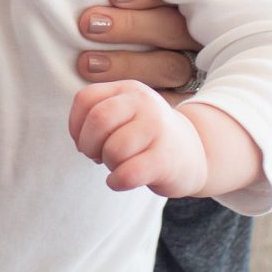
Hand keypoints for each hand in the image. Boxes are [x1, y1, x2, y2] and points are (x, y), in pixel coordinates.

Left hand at [69, 80, 208, 196]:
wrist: (195, 152)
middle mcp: (144, 103)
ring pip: (113, 149)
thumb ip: (98, 116)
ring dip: (108, 163)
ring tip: (119, 164)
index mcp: (128, 90)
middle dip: (88, 144)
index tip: (83, 140)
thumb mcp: (125, 114)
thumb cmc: (146, 136)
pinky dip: (116, 182)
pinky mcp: (165, 159)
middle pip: (98, 120)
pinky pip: (127, 173)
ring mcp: (158, 129)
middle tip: (97, 156)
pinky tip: (120, 180)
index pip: (85, 99)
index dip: (75, 125)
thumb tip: (79, 139)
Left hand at [76, 0, 200, 98]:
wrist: (137, 64)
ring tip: (85, 62)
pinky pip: (170, 103)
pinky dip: (143, 98)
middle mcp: (200, 32)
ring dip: (126, 63)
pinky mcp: (187, 99)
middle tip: (88, 24)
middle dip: (130, 26)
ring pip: (171, 66)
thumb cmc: (121, 11)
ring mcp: (198, 68)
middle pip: (174, 28)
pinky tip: (112, 96)